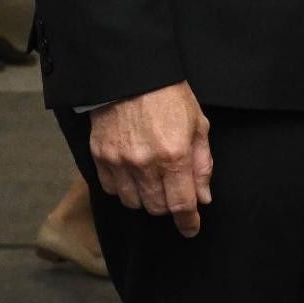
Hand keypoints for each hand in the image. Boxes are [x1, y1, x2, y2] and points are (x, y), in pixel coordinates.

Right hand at [89, 82, 213, 235]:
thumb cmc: (169, 96)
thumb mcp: (198, 125)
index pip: (182, 205)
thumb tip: (203, 198)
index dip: (188, 222)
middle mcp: (145, 164)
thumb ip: (201, 164)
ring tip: (152, 180)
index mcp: (174, 156)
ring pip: (133, 202)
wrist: (130, 74)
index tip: (191, 229)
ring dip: (145, 198)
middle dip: (168, 206)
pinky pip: (111, 189)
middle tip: (172, 190)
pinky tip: (132, 174)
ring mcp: (120, 161)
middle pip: (157, 208)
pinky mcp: (100, 156)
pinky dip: (123, 188)